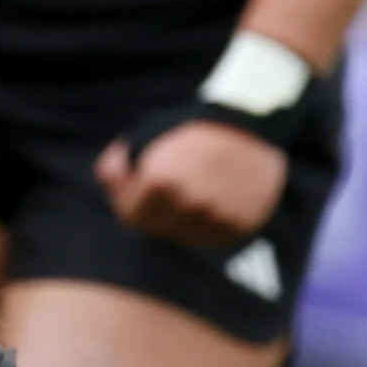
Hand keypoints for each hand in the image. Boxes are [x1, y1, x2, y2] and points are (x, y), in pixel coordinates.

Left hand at [97, 117, 287, 248]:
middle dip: (154, 211)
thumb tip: (110, 185)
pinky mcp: (238, 226)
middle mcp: (190, 203)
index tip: (140, 186)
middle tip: (169, 188)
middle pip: (155, 228)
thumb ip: (117, 165)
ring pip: (183, 236)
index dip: (131, 201)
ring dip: (181, 220)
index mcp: (162, 180)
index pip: (129, 215)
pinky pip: (210, 237)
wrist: (255, 128)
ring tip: (194, 191)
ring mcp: (216, 217)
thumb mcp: (149, 136)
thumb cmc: (195, 130)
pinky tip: (213, 199)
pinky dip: (206, 224)